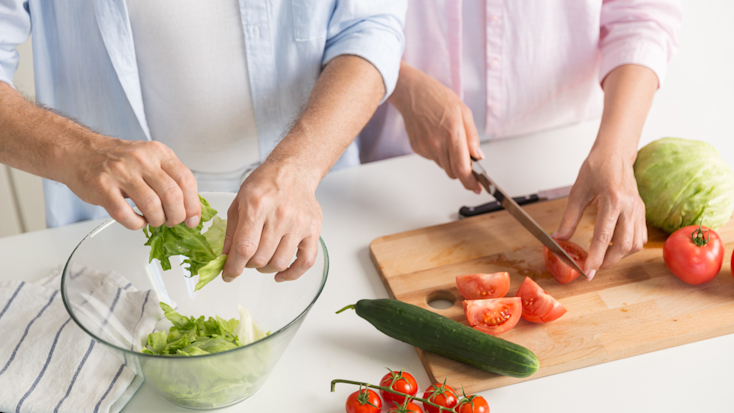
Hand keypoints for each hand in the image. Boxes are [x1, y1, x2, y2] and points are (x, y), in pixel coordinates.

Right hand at [64, 136, 199, 229]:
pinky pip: (126, 214)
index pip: (186, 180)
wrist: (78, 151)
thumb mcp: (149, 158)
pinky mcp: (102, 187)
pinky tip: (136, 220)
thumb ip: (169, 178)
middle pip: (172, 195)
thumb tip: (190, 208)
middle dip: (177, 216)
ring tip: (153, 220)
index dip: (193, 205)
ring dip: (157, 221)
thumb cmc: (117, 160)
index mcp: (158, 152)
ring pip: (152, 206)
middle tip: (172, 222)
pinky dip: (136, 224)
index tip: (193, 219)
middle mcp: (142, 159)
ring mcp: (121, 172)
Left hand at [221, 161, 321, 282]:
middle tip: (245, 260)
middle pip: (261, 258)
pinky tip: (281, 274)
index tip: (228, 275)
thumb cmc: (266, 183)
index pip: (245, 247)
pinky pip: (306, 261)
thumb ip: (232, 232)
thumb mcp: (239, 201)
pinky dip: (292, 274)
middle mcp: (280, 215)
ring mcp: (299, 223)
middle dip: (248, 265)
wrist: (293, 170)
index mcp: (257, 205)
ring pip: (280, 262)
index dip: (234, 267)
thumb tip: (226, 258)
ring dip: (266, 268)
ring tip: (262, 260)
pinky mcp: (313, 229)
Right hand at [389, 63, 482, 192]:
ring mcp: (425, 147)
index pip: (462, 168)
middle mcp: (437, 143)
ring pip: (443, 166)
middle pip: (453, 172)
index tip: (477, 188)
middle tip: (466, 158)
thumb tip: (478, 156)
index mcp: (453, 133)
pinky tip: (436, 136)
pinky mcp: (417, 148)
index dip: (470, 182)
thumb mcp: (464, 112)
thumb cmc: (437, 98)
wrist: (412, 92)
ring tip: (447, 138)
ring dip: (449, 159)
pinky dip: (438, 153)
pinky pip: (433, 158)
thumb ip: (472, 137)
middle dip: (462, 170)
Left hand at [554, 150, 646, 279]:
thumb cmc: (595, 169)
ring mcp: (639, 209)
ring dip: (620, 256)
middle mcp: (630, 207)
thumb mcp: (577, 193)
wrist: (614, 154)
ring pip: (636, 244)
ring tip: (603, 258)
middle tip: (593, 268)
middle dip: (609, 261)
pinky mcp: (642, 211)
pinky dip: (629, 247)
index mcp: (612, 200)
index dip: (595, 256)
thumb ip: (568, 219)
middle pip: (624, 245)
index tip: (588, 271)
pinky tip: (615, 246)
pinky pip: (640, 236)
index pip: (604, 236)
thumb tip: (559, 239)